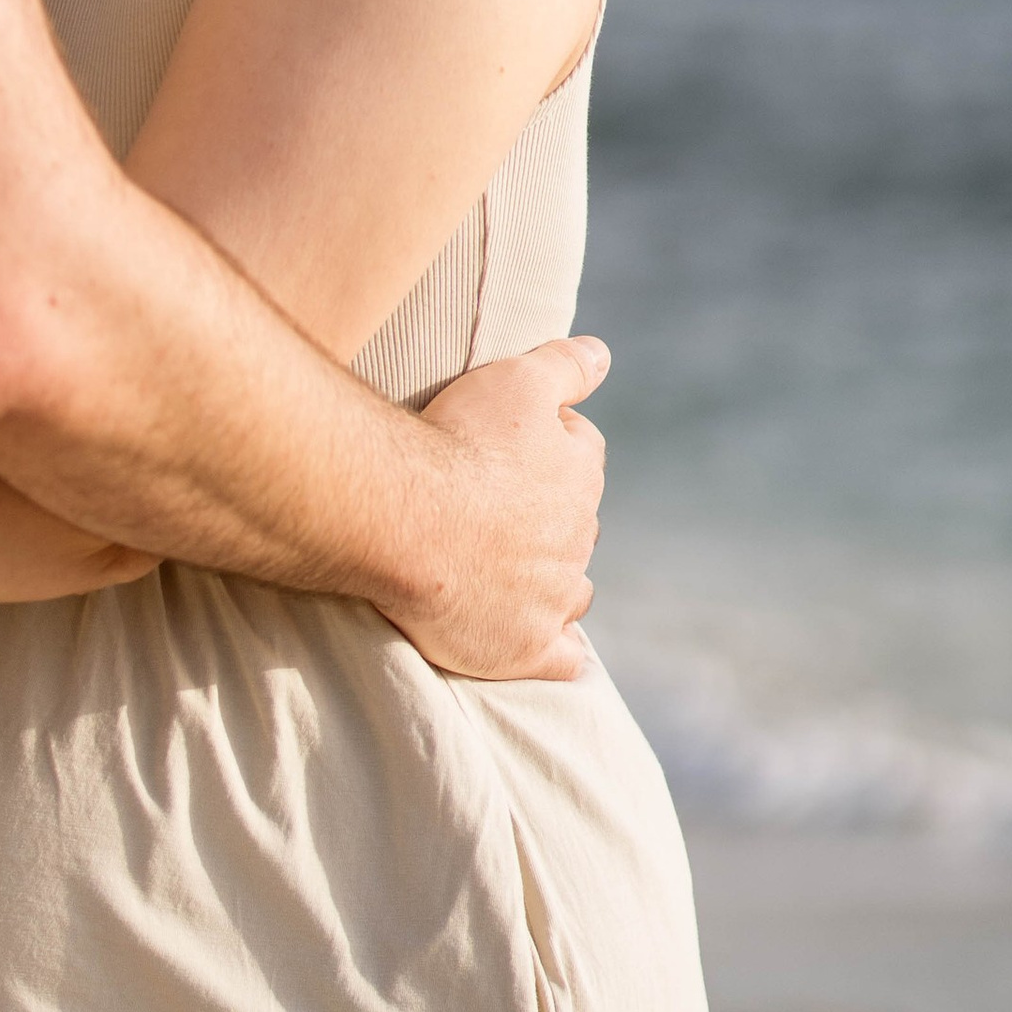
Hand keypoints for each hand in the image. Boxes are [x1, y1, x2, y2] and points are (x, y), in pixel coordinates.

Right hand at [387, 335, 608, 684]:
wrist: (406, 518)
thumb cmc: (456, 443)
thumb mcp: (515, 380)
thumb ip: (566, 366)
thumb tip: (605, 355)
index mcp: (581, 476)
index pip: (580, 452)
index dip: (545, 444)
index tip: (502, 445)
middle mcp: (577, 539)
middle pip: (574, 522)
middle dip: (548, 514)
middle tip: (491, 506)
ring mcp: (553, 598)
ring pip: (571, 589)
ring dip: (552, 579)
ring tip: (508, 570)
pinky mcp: (524, 647)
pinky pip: (560, 657)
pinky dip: (557, 648)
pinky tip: (544, 641)